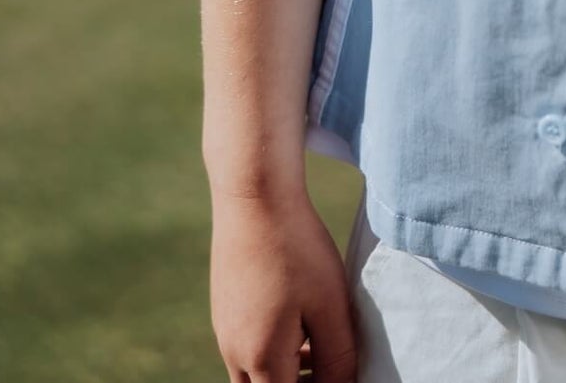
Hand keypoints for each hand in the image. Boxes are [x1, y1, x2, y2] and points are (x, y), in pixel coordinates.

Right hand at [209, 187, 357, 381]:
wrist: (255, 200)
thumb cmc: (298, 251)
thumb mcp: (330, 306)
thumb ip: (337, 357)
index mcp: (260, 358)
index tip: (342, 374)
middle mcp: (234, 351)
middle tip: (333, 369)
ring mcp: (224, 330)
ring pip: (254, 373)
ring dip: (286, 372)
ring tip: (322, 351)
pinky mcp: (225, 309)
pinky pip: (248, 348)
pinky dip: (275, 350)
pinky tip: (302, 325)